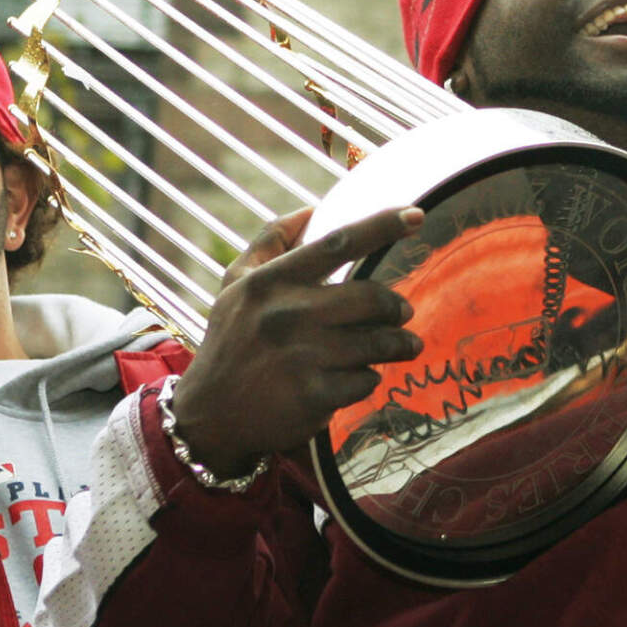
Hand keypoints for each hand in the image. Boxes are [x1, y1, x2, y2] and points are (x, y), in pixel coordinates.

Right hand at [173, 206, 425, 476]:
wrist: (210, 416)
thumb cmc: (232, 342)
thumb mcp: (234, 286)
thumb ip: (269, 243)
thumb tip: (310, 210)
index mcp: (270, 281)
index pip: (337, 244)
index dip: (381, 226)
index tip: (416, 215)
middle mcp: (286, 315)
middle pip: (372, 297)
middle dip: (397, 306)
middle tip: (402, 312)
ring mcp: (302, 357)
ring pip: (379, 341)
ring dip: (399, 343)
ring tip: (404, 345)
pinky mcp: (315, 395)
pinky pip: (367, 379)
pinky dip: (370, 378)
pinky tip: (358, 378)